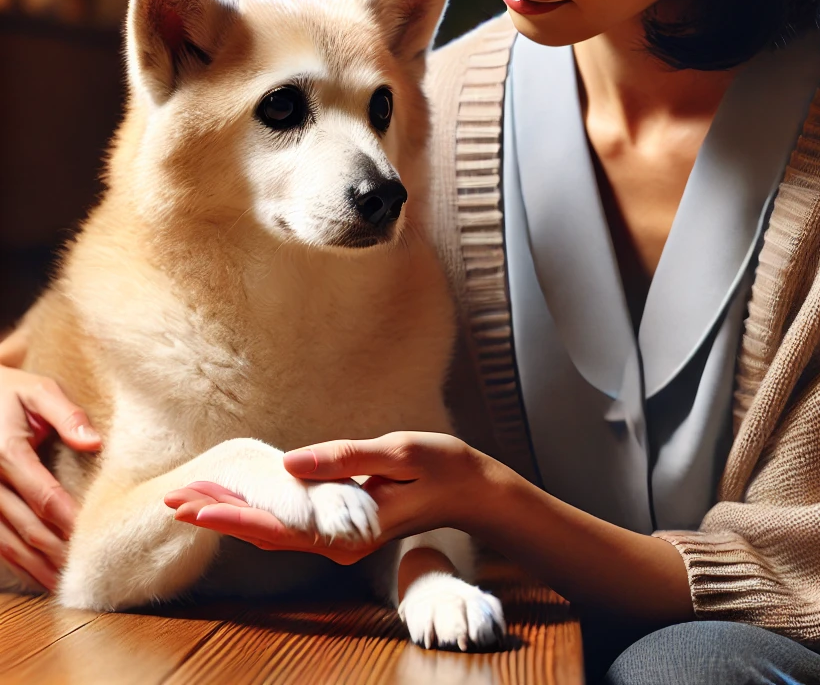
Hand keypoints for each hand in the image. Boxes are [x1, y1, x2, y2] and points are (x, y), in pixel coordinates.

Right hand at [0, 353, 101, 589]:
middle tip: (88, 567)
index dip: (68, 518)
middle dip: (57, 549)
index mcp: (7, 453)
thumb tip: (94, 443)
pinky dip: (16, 560)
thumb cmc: (9, 391)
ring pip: (7, 542)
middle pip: (25, 526)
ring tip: (65, 582)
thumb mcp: (39, 391)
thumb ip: (68, 415)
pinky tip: (38, 572)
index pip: (43, 495)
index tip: (93, 535)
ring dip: (36, 563)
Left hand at [165, 431, 486, 563]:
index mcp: (348, 528)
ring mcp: (340, 536)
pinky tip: (242, 499)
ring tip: (195, 497)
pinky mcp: (344, 525)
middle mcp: (338, 541)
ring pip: (276, 529)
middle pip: (267, 531)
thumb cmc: (439, 468)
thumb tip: (289, 462)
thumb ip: (343, 459)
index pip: (278, 524)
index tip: (192, 505)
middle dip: (221, 514)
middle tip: (173, 498)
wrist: (471, 490)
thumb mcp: (396, 453)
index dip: (232, 513)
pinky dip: (262, 510)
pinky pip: (293, 522)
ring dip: (237, 513)